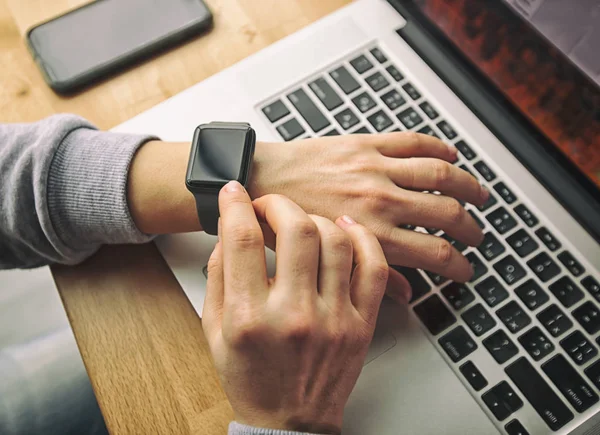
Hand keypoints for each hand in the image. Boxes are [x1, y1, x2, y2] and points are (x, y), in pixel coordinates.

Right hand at [203, 181, 387, 433]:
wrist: (288, 423)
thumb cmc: (251, 377)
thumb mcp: (214, 331)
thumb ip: (218, 276)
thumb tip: (230, 229)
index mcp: (249, 318)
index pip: (242, 240)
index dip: (236, 204)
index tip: (234, 191)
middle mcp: (294, 315)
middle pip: (295, 230)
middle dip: (279, 203)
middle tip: (270, 205)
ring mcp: (334, 319)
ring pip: (336, 240)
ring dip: (317, 218)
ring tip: (304, 220)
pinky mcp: (361, 324)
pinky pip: (374, 267)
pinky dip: (363, 238)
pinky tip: (346, 228)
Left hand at [249, 132, 487, 291]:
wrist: (254, 182)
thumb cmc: (280, 224)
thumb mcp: (321, 264)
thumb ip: (367, 274)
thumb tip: (404, 292)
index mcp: (370, 235)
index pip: (435, 254)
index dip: (458, 266)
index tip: (464, 270)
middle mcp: (379, 202)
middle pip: (447, 214)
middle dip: (470, 229)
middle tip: (476, 236)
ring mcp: (375, 170)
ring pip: (440, 174)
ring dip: (467, 186)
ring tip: (480, 194)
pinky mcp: (364, 144)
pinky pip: (412, 141)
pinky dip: (438, 147)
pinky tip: (451, 155)